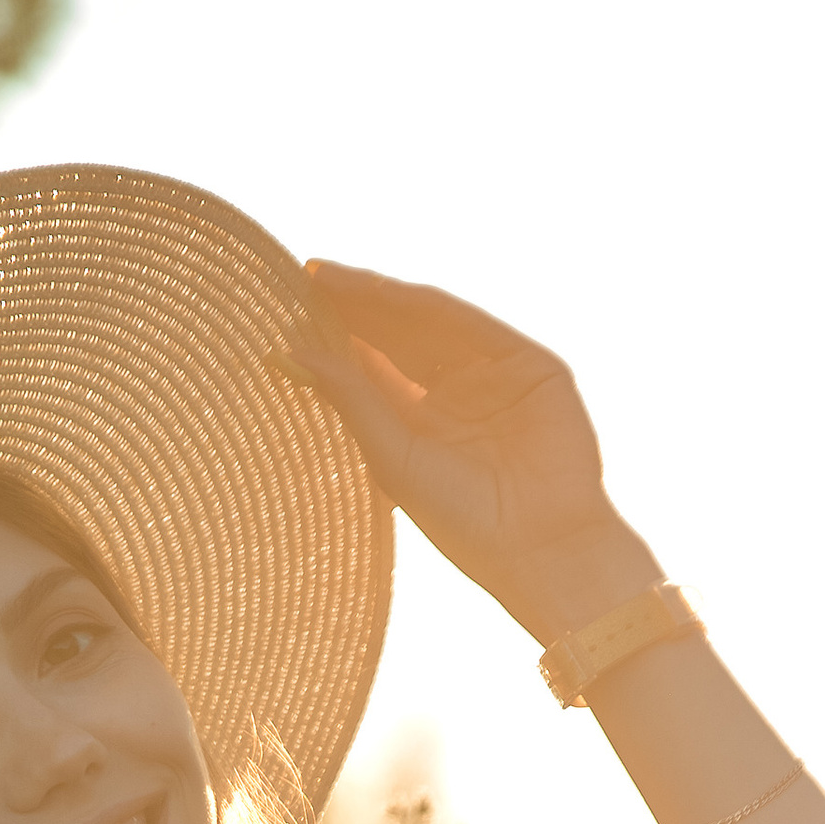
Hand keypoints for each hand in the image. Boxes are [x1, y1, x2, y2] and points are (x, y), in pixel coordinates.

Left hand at [278, 261, 663, 644]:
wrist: (540, 547)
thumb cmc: (462, 521)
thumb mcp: (393, 457)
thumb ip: (349, 399)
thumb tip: (284, 353)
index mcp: (419, 423)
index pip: (371, 366)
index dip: (333, 335)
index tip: (289, 307)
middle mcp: (454, 395)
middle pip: (396, 336)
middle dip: (354, 307)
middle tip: (307, 276)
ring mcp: (495, 376)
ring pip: (431, 324)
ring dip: (383, 299)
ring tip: (332, 279)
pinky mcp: (531, 367)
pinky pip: (473, 326)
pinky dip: (430, 308)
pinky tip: (386, 294)